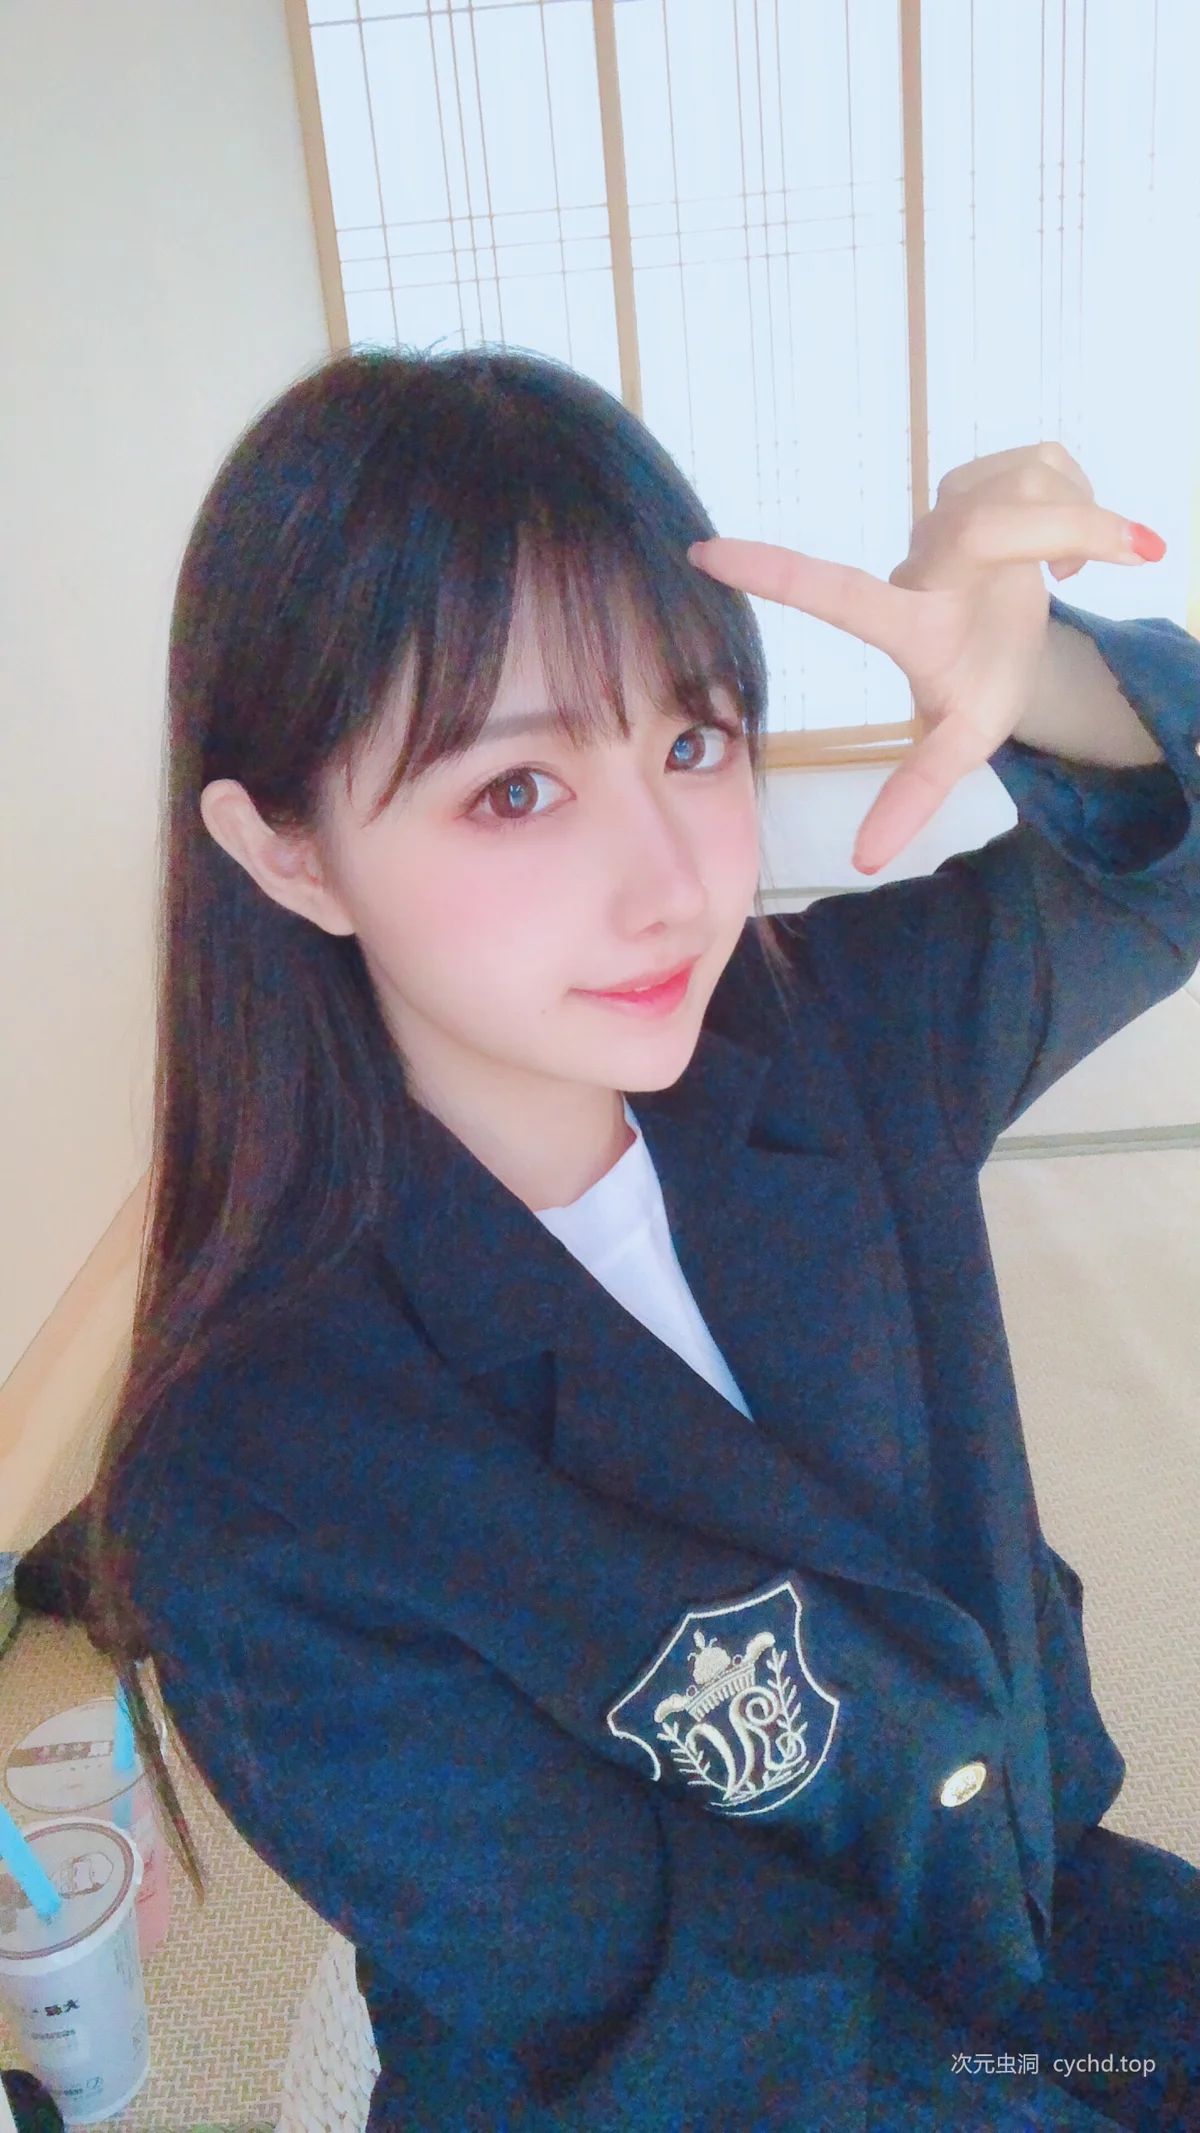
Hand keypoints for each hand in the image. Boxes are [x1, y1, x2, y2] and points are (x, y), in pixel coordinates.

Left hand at [687, 443, 1165, 873]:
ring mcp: (957, 506)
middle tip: (1088, 566)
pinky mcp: (999, 470)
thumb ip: (915, 795)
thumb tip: (863, 864)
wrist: (1030, 643)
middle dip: (1056, 530)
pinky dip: (1084, 501)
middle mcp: (924, 558)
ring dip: (1072, 524)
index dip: (775, 573)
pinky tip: (1069, 542)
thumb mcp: (962, 745)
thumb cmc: (985, 687)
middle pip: (981, 524)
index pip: (832, 594)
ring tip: (1060, 573)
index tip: (703, 556)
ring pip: (1026, 487)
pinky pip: (1052, 463)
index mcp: (906, 621)